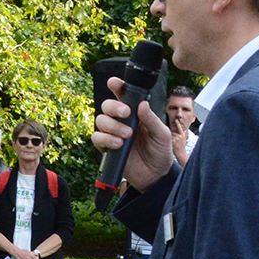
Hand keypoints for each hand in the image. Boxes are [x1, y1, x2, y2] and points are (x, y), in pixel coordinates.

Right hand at [91, 77, 176, 192]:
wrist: (156, 175)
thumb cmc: (160, 152)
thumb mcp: (162, 134)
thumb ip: (151, 119)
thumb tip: (142, 104)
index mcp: (135, 113)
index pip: (123, 96)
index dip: (116, 87)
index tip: (114, 82)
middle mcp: (121, 121)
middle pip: (107, 105)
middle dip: (114, 106)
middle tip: (125, 113)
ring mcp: (113, 134)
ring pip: (100, 120)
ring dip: (112, 125)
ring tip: (127, 135)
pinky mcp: (107, 148)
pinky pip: (97, 138)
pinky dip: (106, 139)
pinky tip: (118, 144)